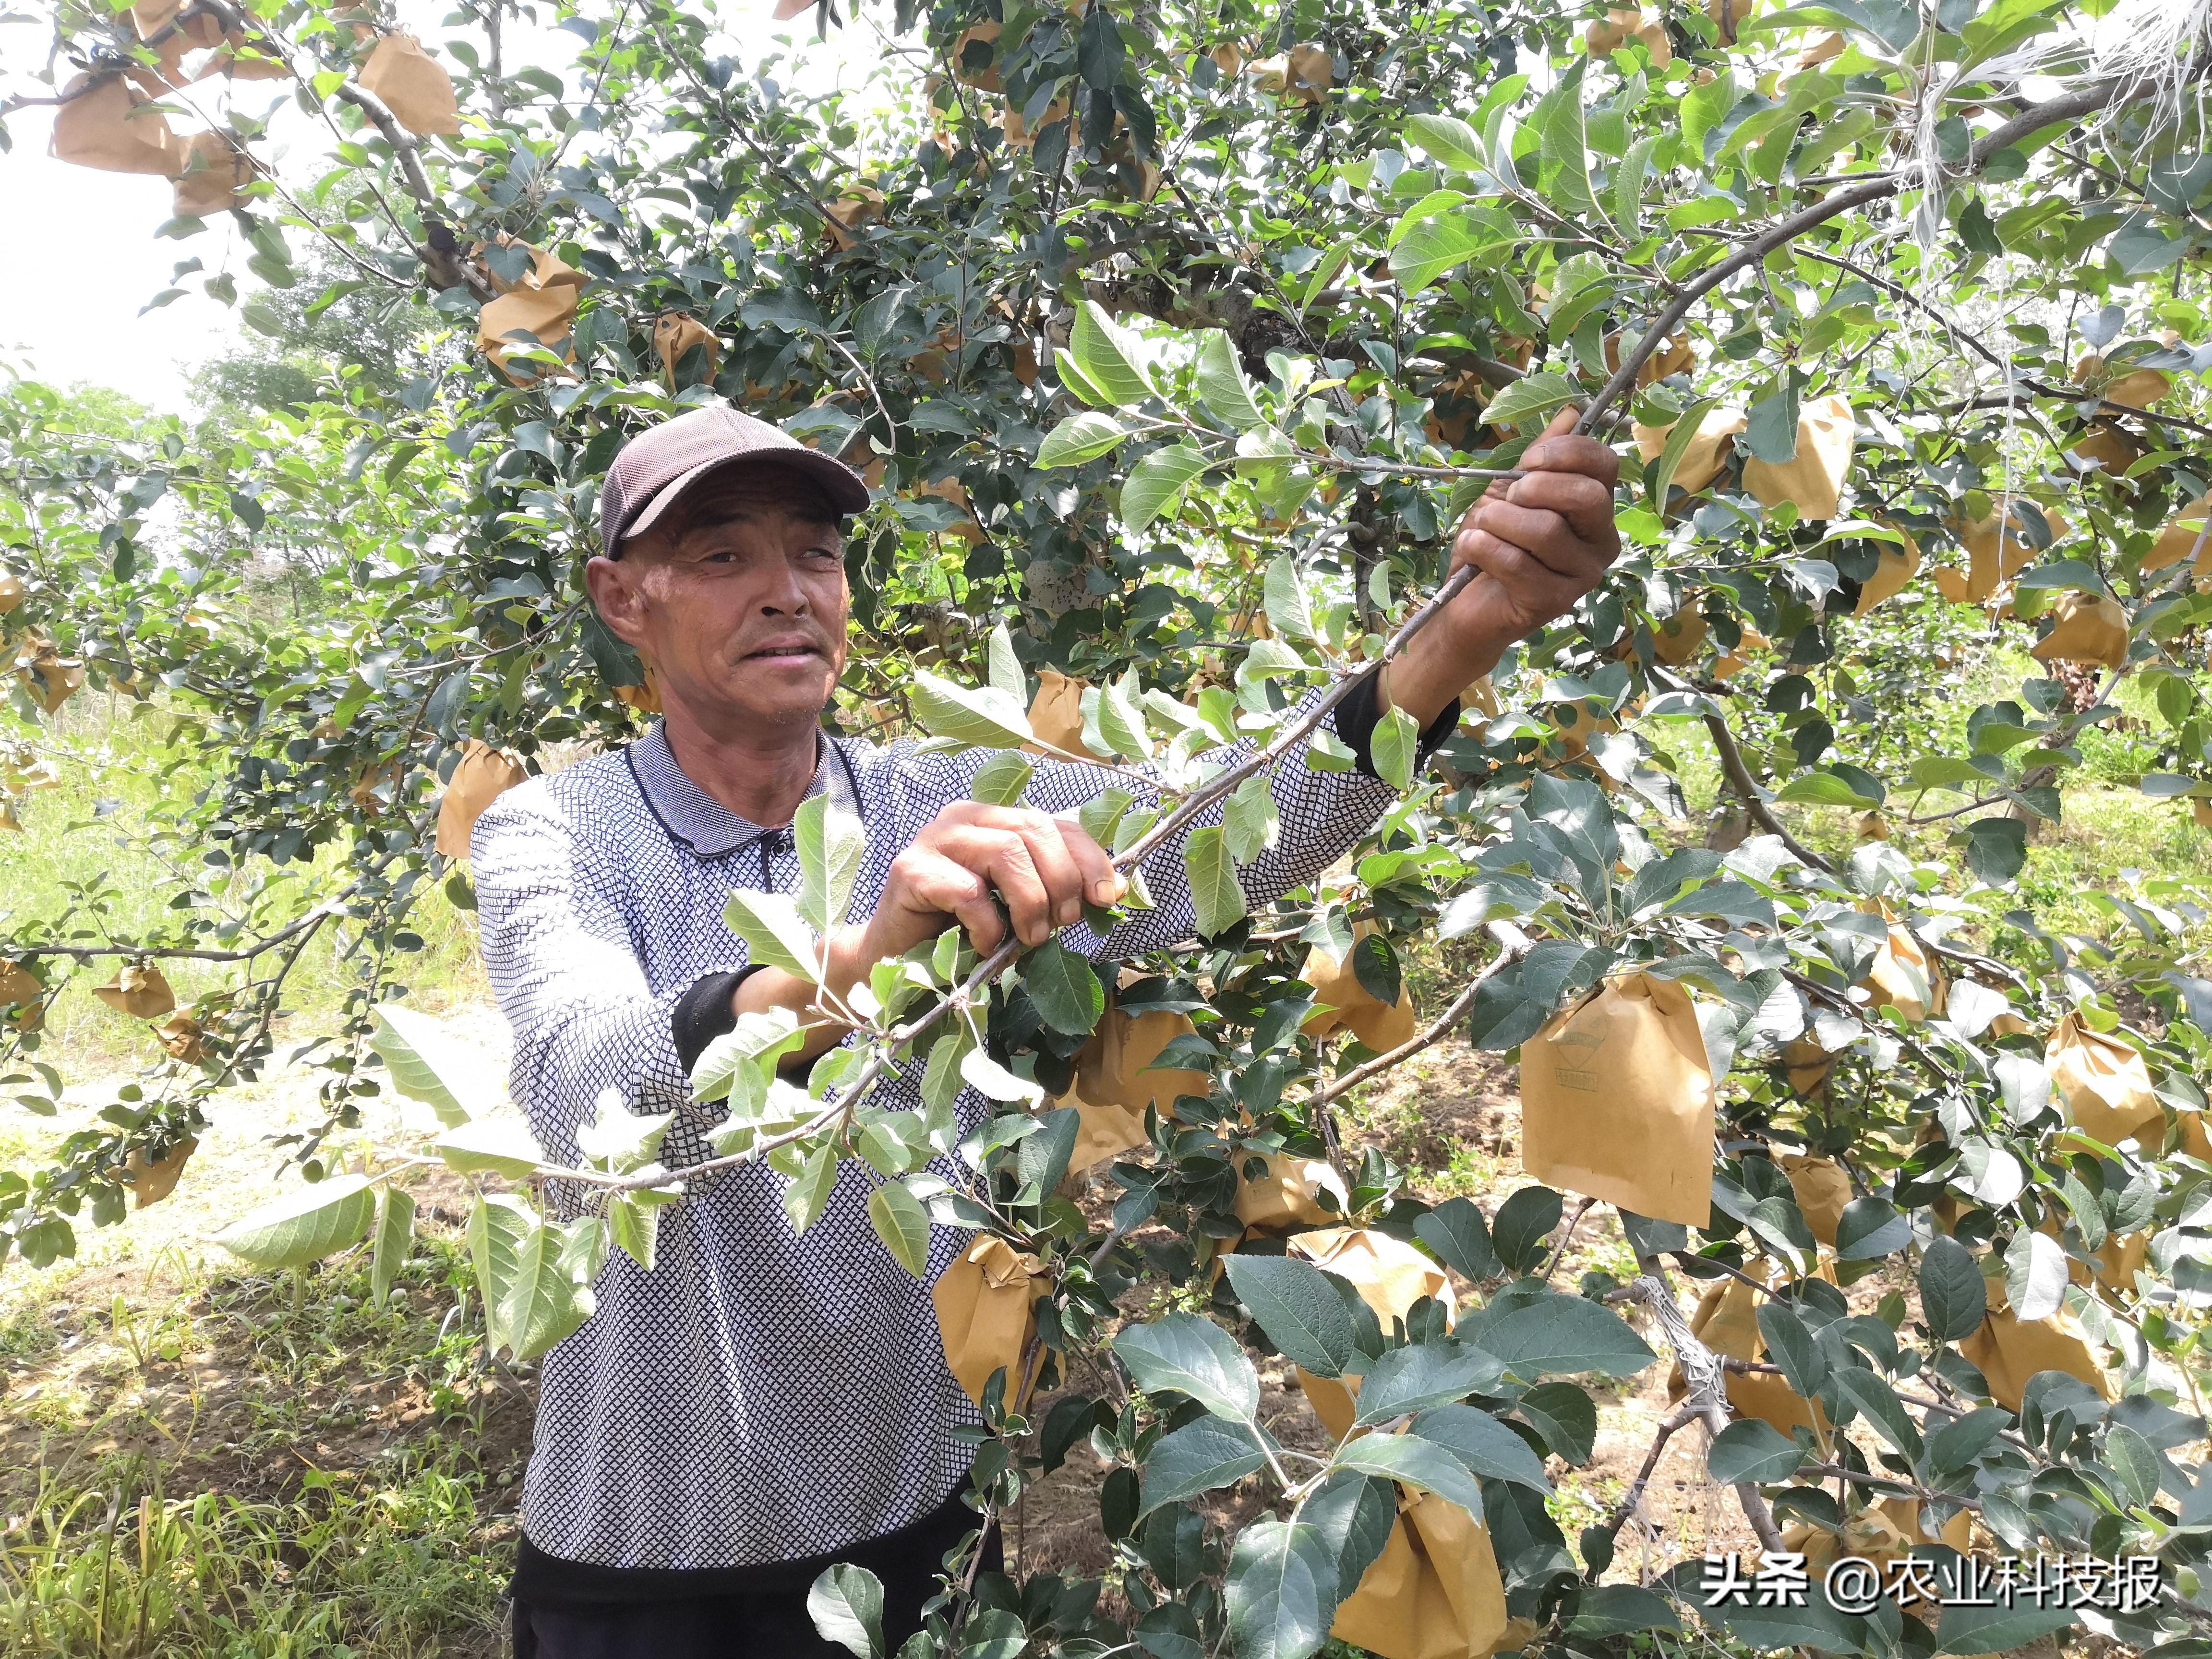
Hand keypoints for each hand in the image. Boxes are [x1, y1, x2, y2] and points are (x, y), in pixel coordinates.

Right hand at [858, 801, 1121, 961]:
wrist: (892, 954)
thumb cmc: (958, 928)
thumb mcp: (1014, 904)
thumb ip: (1050, 889)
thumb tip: (1108, 893)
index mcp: (994, 819)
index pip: (1055, 823)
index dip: (1089, 858)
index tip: (1106, 897)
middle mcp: (964, 817)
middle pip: (1034, 831)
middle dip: (1061, 883)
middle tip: (1060, 925)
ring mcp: (935, 839)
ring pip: (1007, 852)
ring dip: (1030, 903)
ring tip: (1029, 938)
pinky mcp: (911, 870)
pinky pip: (968, 892)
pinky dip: (988, 926)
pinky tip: (985, 946)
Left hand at [1446, 404, 1621, 643]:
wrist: (1467, 602)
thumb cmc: (1494, 543)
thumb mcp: (1511, 491)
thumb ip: (1541, 457)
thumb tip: (1570, 413)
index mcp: (1597, 509)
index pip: (1604, 464)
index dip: (1563, 452)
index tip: (1527, 461)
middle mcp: (1601, 542)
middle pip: (1587, 496)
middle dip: (1536, 487)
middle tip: (1509, 497)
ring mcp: (1583, 576)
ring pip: (1545, 530)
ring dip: (1500, 520)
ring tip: (1482, 526)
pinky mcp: (1555, 602)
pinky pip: (1517, 562)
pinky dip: (1484, 548)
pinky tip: (1473, 549)